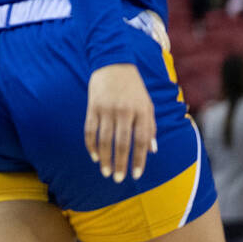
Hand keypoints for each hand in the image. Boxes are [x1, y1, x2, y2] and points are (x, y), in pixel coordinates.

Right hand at [84, 63, 156, 182]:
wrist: (113, 63)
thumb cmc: (134, 88)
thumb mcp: (147, 104)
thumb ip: (150, 127)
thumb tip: (152, 151)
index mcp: (141, 112)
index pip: (141, 141)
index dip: (139, 160)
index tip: (136, 175)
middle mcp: (124, 111)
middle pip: (121, 143)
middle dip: (120, 163)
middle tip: (117, 179)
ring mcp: (107, 108)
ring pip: (104, 139)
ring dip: (104, 158)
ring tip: (105, 171)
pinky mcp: (92, 106)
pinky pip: (90, 129)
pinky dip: (90, 144)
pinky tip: (93, 155)